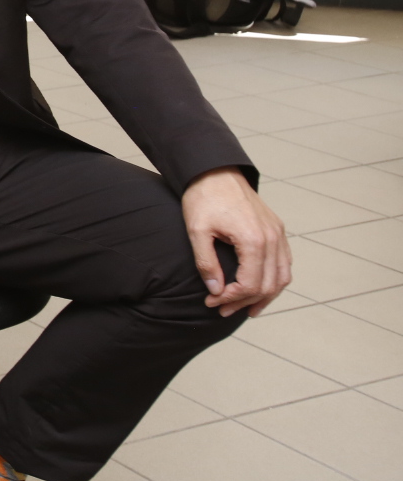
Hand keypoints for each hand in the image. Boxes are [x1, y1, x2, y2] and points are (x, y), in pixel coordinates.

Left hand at [182, 166, 290, 317]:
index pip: (250, 285)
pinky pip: (284, 263)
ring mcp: (278, 234)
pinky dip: (275, 280)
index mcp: (253, 240)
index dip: (231, 299)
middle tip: (222, 310)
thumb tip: (216, 291)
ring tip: (246, 309)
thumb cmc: (203, 198)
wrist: (215, 170)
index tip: (211, 302)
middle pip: (268, 285)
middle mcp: (272, 239)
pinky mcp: (277, 229)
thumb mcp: (196, 231)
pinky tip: (260, 288)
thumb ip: (206, 263)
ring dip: (265, 296)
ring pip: (282, 277)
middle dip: (244, 302)